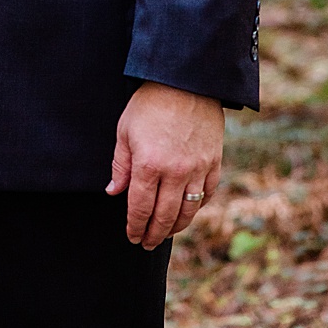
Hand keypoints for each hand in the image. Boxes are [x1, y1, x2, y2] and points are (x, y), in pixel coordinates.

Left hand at [107, 82, 222, 247]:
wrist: (186, 83)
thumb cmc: (149, 104)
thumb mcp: (125, 131)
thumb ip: (120, 166)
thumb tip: (113, 193)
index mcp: (149, 165)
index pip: (140, 207)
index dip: (135, 226)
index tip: (132, 237)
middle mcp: (175, 172)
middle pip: (165, 215)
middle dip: (154, 233)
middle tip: (146, 243)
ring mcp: (198, 169)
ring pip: (189, 210)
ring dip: (176, 227)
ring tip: (165, 233)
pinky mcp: (214, 163)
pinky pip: (207, 194)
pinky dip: (198, 207)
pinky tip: (188, 212)